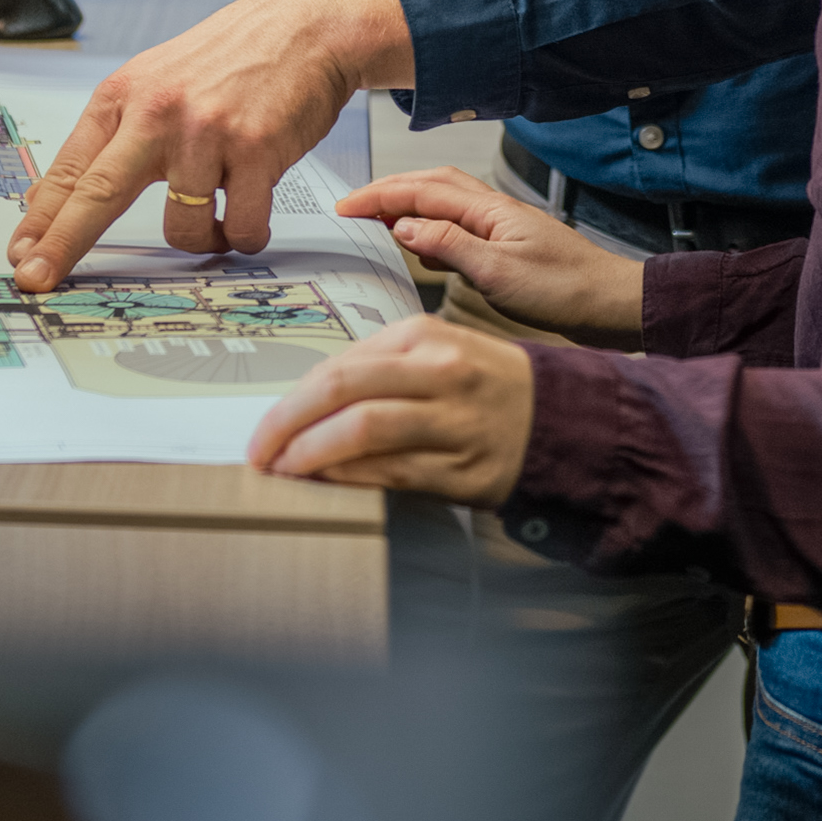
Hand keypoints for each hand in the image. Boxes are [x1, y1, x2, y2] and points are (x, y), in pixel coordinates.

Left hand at [5, 0, 415, 287]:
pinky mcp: (257, 151)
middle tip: (38, 278)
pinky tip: (249, 213)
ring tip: (219, 215)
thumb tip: (61, 196)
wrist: (307, 27)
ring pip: (182, 228)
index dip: (41, 220)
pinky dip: (244, 235)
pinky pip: (240, 227)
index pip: (71, 169)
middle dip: (63, 244)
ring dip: (202, 238)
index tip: (22, 256)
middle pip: (96, 194)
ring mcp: (207, 132)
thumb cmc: (232, 58)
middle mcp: (159, 112)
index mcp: (125, 96)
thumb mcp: (156, 81)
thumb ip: (116, 134)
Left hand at [247, 315, 534, 503]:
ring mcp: (451, 418)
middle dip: (287, 423)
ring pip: (363, 429)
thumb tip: (310, 402)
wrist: (562, 419)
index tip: (267, 425)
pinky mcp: (463, 465)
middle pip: (341, 389)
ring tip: (284, 471)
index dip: (293, 398)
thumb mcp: (439, 352)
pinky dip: (350, 479)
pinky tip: (328, 485)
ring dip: (311, 454)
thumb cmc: (489, 386)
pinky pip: (392, 471)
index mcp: (425, 336)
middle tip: (259, 450)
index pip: (339, 364)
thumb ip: (380, 368)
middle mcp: (438, 371)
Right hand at [337, 169, 646, 347]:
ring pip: (444, 202)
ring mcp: (501, 226)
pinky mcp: (507, 246)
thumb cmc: (567, 290)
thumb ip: (449, 245)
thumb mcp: (499, 273)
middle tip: (353, 207)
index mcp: (489, 210)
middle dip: (389, 190)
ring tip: (378, 221)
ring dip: (408, 204)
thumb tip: (403, 225)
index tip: (345, 206)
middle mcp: (493, 210)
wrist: (612, 304)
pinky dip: (431, 228)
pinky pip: (458, 226)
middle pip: (431, 185)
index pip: (421, 192)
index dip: (379, 196)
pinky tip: (424, 249)